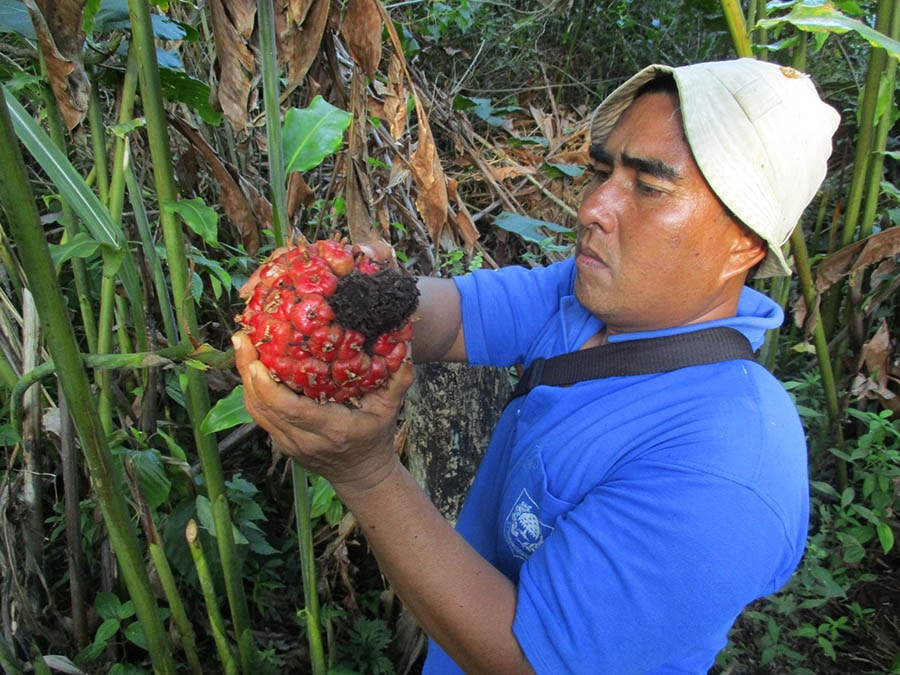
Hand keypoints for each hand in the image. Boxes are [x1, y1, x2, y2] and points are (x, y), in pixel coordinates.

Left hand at [232, 331, 414, 490]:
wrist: (362, 474)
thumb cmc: (376, 437)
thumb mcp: (390, 409)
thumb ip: (398, 379)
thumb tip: (403, 344)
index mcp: (329, 429)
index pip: (289, 409)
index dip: (267, 385)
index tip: (257, 358)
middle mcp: (303, 439)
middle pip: (263, 407)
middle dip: (248, 371)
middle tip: (242, 338)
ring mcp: (288, 444)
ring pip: (256, 411)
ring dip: (245, 378)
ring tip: (242, 345)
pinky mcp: (280, 443)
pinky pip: (259, 415)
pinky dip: (252, 390)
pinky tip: (250, 365)